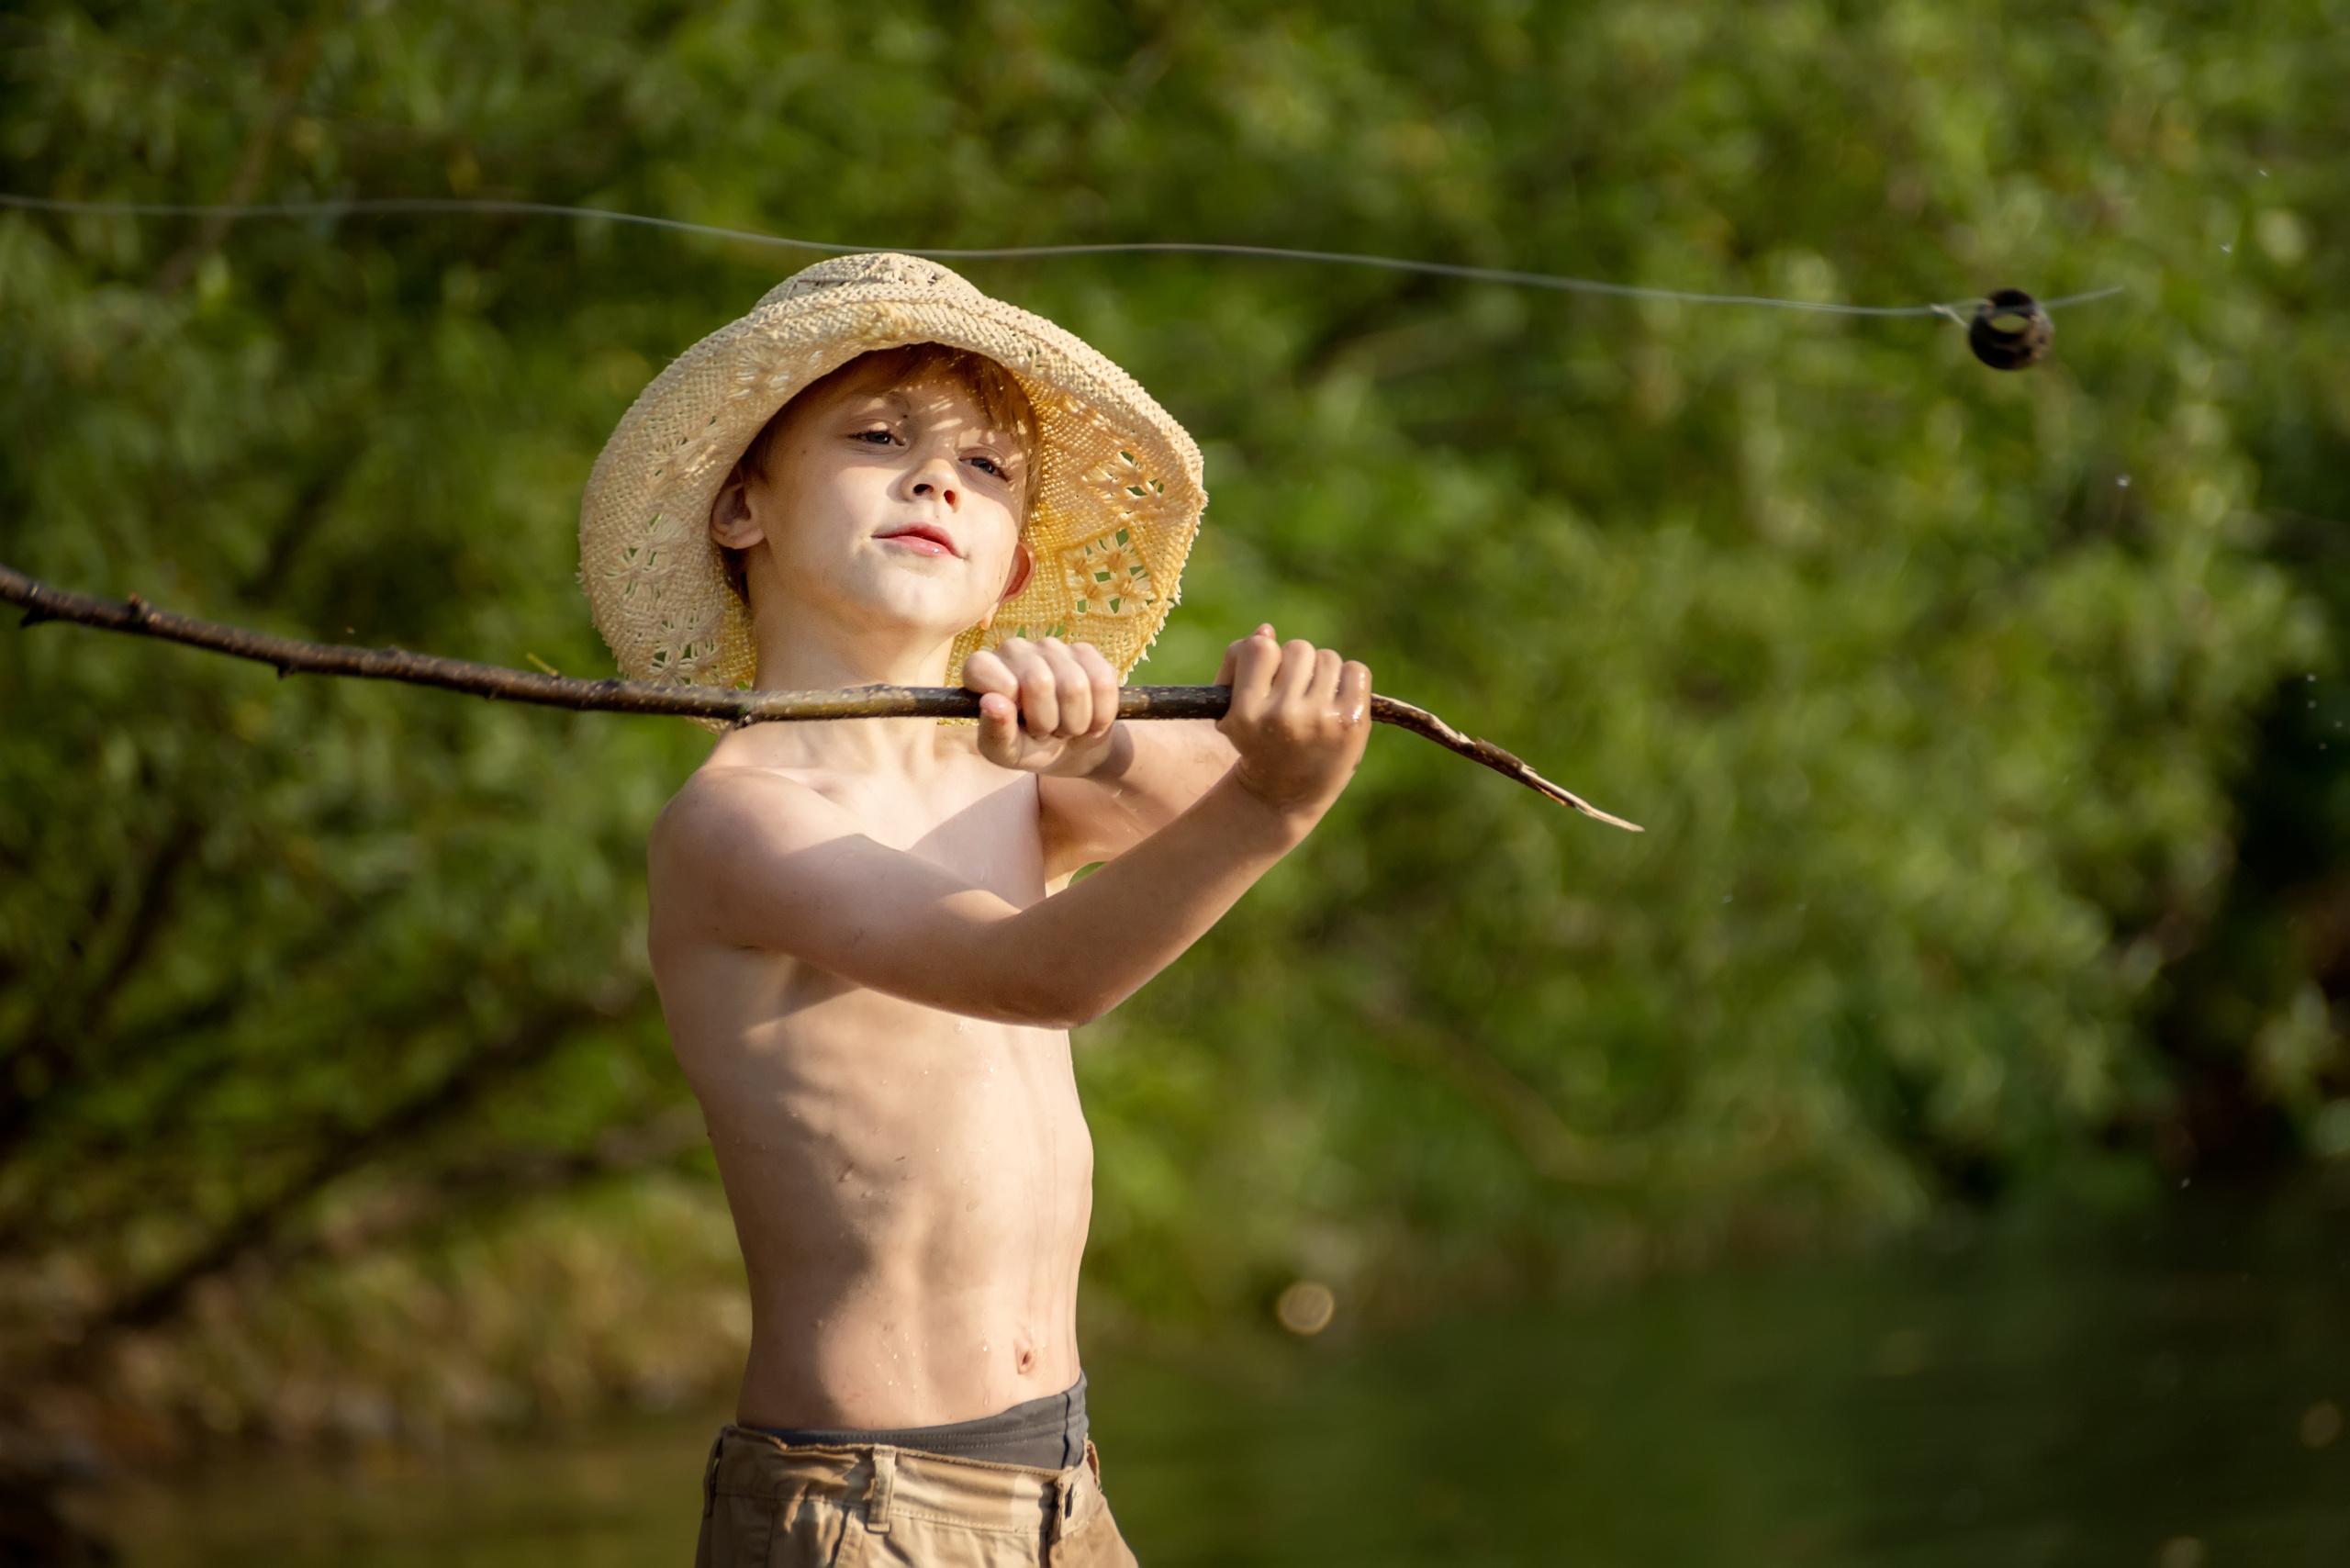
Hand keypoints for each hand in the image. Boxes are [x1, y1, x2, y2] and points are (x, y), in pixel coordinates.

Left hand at [965, 636, 1122, 775]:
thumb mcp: (1006, 753)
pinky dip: (1100, 715)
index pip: (982, 667)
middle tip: (1044, 732)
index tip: (1015, 721)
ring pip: (1075, 685)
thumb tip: (992, 702)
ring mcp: (1052, 647)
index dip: (1004, 701)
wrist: (1071, 750)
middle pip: (1038, 681)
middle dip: (1047, 722)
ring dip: (1075, 722)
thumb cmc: (1028, 748)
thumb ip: (994, 732)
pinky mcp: (1086, 652)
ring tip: (1064, 726)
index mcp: (982, 668)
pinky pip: (1103, 684)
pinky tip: (1088, 718)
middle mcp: (1014, 649)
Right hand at [1214, 624, 1371, 818]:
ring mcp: (1320, 720)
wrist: (1283, 796)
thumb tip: (1267, 630)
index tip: (1263, 676)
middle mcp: (1283, 717)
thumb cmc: (1256, 744)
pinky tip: (1337, 700)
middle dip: (1296, 665)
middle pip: (1298, 649)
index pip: (1259, 649)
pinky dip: (1348, 679)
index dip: (1262, 655)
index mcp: (1246, 713)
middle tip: (1292, 691)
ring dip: (1321, 672)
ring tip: (1314, 699)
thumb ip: (1243, 667)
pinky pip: (1356, 670)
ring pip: (1327, 658)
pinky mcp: (1351, 723)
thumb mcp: (1235, 710)